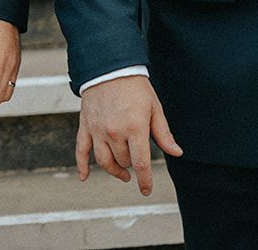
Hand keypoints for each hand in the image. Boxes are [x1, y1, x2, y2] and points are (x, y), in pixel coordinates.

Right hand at [76, 76, 181, 196]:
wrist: (109, 68)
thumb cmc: (135, 88)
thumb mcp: (154, 108)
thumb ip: (163, 134)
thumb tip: (176, 153)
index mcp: (134, 128)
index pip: (140, 163)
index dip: (145, 180)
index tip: (146, 190)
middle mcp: (114, 132)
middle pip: (123, 161)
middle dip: (131, 165)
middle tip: (137, 159)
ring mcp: (97, 130)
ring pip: (104, 161)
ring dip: (113, 170)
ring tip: (122, 173)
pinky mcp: (85, 126)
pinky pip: (81, 150)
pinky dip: (81, 166)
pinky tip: (84, 177)